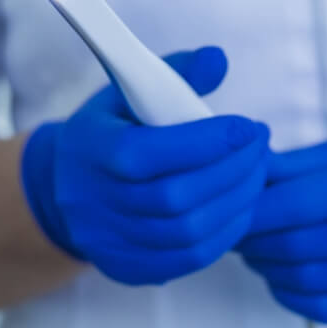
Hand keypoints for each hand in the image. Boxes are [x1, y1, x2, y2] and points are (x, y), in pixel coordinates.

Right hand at [21, 47, 269, 285]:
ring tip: (257, 174)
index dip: (206, 142)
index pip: (147, 153)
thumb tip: (218, 60)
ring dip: (236, 203)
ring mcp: (108, 242)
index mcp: (90, 150)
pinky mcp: (126, 267)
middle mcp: (93, 202)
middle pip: (175, 197)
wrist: (65, 186)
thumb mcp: (128, 92)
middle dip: (233, 171)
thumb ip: (175, 73)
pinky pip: (187, 259)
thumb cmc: (109, 132)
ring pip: (187, 233)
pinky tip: (240, 207)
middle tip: (261, 147)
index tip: (247, 127)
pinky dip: (225, 234)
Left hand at [238, 126, 326, 322]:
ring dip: (266, 268)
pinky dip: (293, 297)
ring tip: (254, 251)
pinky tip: (280, 278)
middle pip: (296, 246)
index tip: (230, 208)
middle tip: (234, 231)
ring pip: (307, 282)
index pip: (295, 204)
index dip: (252, 210)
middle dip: (251, 241)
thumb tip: (245, 172)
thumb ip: (296, 165)